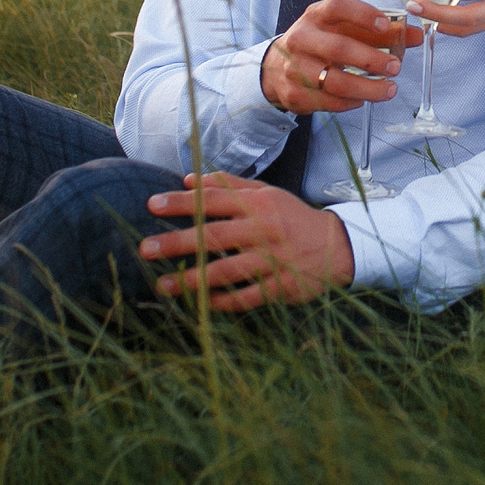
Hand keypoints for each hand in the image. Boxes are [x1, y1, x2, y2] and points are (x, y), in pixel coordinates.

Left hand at [141, 173, 354, 310]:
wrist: (337, 247)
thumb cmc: (293, 218)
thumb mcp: (267, 194)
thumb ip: (230, 185)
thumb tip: (190, 179)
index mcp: (258, 204)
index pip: (213, 200)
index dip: (181, 202)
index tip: (151, 204)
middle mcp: (263, 230)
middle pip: (213, 236)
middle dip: (177, 242)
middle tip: (146, 248)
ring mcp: (272, 261)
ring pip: (226, 271)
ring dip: (192, 280)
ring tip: (163, 285)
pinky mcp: (280, 287)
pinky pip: (246, 297)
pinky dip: (223, 302)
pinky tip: (201, 305)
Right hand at [262, 0, 418, 113]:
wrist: (277, 67)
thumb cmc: (319, 43)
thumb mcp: (343, 29)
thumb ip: (379, 32)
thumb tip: (415, 36)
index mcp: (316, 16)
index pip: (338, 7)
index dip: (363, 14)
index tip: (385, 24)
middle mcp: (302, 38)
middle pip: (338, 48)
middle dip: (371, 59)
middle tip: (395, 67)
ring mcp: (295, 67)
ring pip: (334, 81)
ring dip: (367, 88)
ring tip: (389, 89)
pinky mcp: (295, 93)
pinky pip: (328, 101)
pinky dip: (351, 102)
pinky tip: (364, 98)